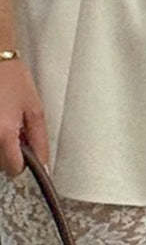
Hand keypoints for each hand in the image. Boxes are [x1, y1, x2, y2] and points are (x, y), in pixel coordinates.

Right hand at [0, 57, 49, 177]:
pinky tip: (0, 118)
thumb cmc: (11, 76)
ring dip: (2, 144)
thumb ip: (40, 141)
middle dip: (10, 152)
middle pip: (0, 163)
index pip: (14, 168)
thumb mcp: (35, 111)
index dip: (23, 164)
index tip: (26, 154)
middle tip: (16, 131)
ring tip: (6, 121)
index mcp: (4, 133)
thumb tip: (42, 163)